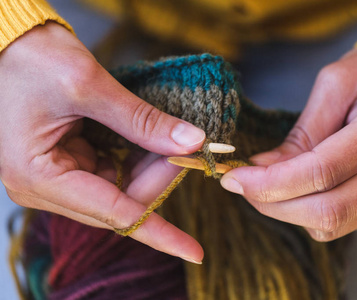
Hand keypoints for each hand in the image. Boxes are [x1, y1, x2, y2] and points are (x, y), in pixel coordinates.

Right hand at [0, 23, 204, 262]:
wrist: (5, 42)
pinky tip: (150, 141)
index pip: (116, 216)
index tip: (195, 251)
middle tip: (188, 150)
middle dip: (158, 180)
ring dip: (150, 168)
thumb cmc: (30, 59)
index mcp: (40, 177)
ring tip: (171, 142)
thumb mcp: (88, 86)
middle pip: (121, 204)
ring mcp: (58, 177)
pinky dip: (136, 159)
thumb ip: (142, 121)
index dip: (161, 233)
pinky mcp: (68, 164)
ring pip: (120, 190)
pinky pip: (112, 173)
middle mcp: (46, 187)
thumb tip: (191, 142)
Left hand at [221, 46, 356, 240]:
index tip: (234, 179)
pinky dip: (313, 211)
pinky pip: (345, 224)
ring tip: (270, 184)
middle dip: (272, 204)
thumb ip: (302, 131)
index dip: (270, 183)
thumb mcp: (336, 83)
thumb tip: (263, 168)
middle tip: (242, 186)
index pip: (320, 173)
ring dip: (288, 210)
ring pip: (333, 225)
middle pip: (326, 210)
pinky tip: (305, 188)